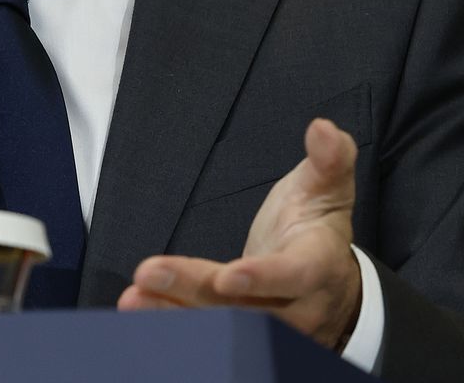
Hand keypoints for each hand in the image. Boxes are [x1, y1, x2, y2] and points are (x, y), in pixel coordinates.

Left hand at [117, 118, 361, 350]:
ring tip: (132, 297)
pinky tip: (138, 307)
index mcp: (317, 265)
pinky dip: (170, 320)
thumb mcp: (328, 189)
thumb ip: (329, 159)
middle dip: (194, 292)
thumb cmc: (319, 227)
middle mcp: (294, 307)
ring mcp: (267, 328)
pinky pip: (207, 332)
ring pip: (219, 325)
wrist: (330, 285)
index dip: (262, 278)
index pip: (292, 275)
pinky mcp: (241, 336)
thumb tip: (322, 128)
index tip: (228, 276)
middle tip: (148, 273)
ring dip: (172, 312)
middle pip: (243, 306)